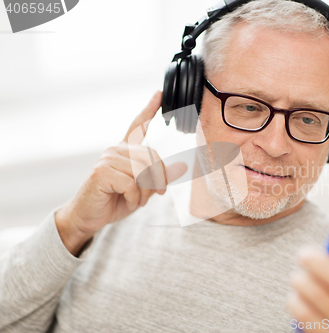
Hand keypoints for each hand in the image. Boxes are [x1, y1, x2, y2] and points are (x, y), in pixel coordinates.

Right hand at [55, 91, 186, 255]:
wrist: (89, 218)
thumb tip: (181, 167)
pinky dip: (134, 197)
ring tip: (135, 199)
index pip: (137, 126)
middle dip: (158, 181)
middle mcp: (115, 149)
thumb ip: (157, 177)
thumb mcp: (142, 189)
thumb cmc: (115, 201)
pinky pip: (132, 183)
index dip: (149, 110)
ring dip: (145, 193)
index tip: (158, 94)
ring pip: (144, 172)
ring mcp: (108, 158)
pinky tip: (124, 199)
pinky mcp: (102, 171)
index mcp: (124, 151)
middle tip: (154, 195)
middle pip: (153, 157)